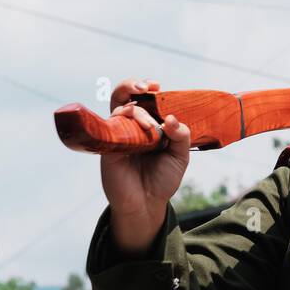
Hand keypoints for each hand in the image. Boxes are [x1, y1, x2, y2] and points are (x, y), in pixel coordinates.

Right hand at [99, 78, 192, 256]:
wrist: (147, 204)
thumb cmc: (162, 179)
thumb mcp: (180, 156)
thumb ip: (181, 136)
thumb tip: (171, 119)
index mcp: (149, 124)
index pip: (145, 99)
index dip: (147, 88)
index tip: (157, 85)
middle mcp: (132, 126)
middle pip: (123, 95)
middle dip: (132, 85)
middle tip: (146, 87)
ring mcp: (119, 135)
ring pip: (120, 109)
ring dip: (138, 112)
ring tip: (152, 128)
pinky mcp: (108, 147)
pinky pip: (111, 127)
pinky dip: (124, 123)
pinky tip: (139, 132)